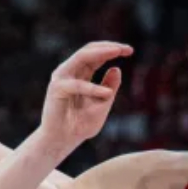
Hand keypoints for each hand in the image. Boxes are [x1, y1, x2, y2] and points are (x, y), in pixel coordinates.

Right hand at [39, 41, 131, 157]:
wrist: (62, 141)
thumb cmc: (81, 125)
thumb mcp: (102, 104)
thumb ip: (110, 87)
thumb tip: (116, 69)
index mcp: (80, 73)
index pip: (96, 54)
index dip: (112, 49)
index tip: (130, 50)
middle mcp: (69, 71)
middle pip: (89, 50)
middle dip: (109, 47)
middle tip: (126, 49)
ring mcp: (61, 78)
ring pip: (82, 57)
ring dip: (101, 53)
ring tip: (118, 52)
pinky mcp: (57, 88)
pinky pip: (78, 84)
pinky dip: (93, 88)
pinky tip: (107, 93)